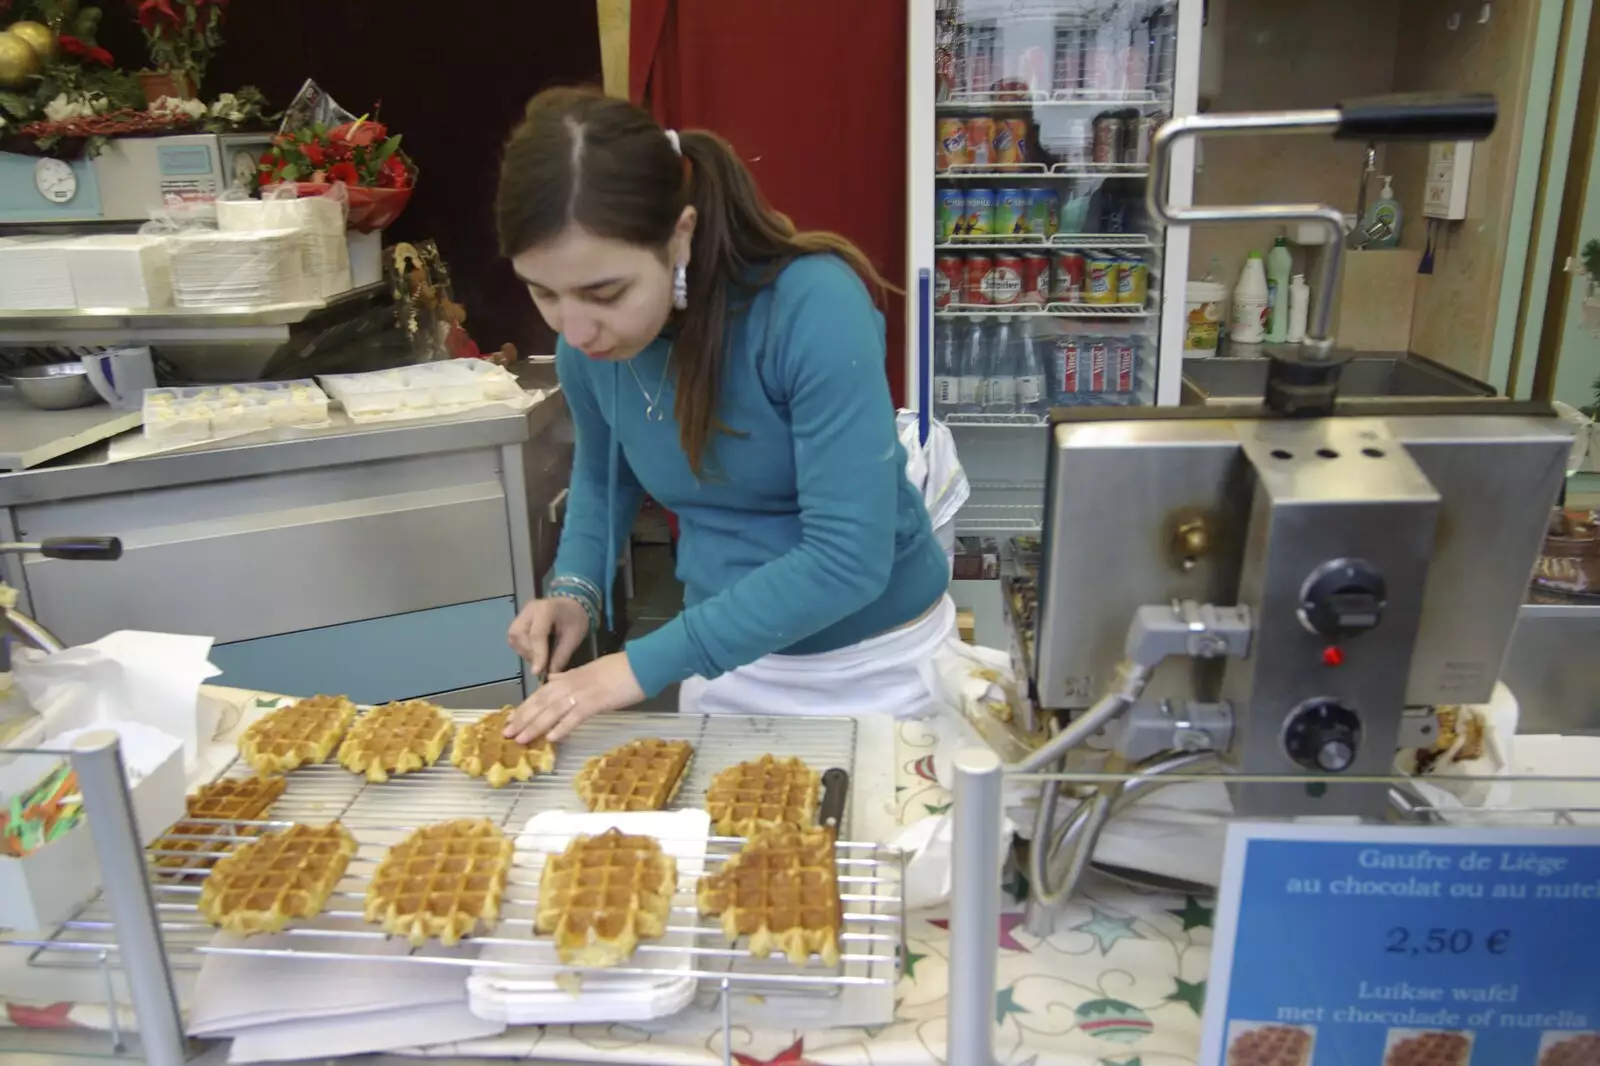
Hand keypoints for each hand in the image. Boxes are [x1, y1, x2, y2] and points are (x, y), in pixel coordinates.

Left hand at [504, 652, 645, 742]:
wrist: (641, 665)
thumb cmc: (619, 669)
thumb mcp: (590, 670)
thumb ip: (570, 676)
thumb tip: (553, 681)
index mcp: (569, 677)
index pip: (540, 693)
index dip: (524, 707)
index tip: (510, 719)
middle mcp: (571, 684)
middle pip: (541, 702)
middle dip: (522, 718)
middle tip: (507, 733)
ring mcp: (582, 693)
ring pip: (552, 710)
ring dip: (535, 725)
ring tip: (521, 739)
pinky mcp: (595, 702)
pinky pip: (575, 716)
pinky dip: (562, 727)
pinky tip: (552, 738)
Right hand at [507, 596, 590, 675]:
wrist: (573, 604)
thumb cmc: (576, 619)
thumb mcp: (574, 637)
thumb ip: (561, 655)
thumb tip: (549, 673)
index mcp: (546, 609)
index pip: (536, 634)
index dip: (537, 654)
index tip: (538, 671)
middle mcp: (529, 610)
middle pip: (519, 634)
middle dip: (529, 653)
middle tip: (542, 663)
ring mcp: (522, 614)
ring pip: (513, 637)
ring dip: (524, 652)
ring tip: (539, 658)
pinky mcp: (519, 620)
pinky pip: (514, 638)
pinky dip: (522, 648)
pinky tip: (534, 652)